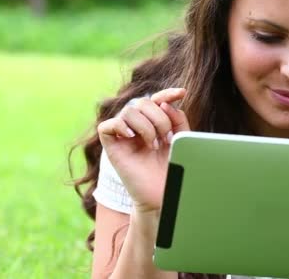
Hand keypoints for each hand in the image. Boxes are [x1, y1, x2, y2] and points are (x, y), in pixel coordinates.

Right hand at [97, 88, 189, 213]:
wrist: (163, 194)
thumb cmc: (172, 168)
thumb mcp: (181, 139)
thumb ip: (177, 119)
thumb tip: (163, 103)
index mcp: (153, 122)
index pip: (156, 99)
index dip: (167, 93)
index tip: (182, 93)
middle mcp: (137, 125)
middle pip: (143, 102)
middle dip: (159, 117)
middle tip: (167, 138)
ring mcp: (123, 135)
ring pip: (128, 111)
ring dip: (146, 125)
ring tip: (153, 144)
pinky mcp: (111, 148)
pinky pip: (106, 126)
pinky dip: (119, 126)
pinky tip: (132, 136)